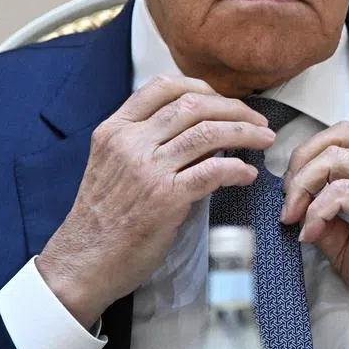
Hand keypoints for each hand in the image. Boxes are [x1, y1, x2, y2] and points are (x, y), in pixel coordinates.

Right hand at [36, 75, 273, 327]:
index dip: (200, 87)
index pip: (161, 87)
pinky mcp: (166, 198)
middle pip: (192, 105)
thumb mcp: (112, 165)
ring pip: (208, 133)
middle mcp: (131, 143)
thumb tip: (199, 131)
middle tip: (256, 119)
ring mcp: (148, 169)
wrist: (83, 262)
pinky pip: (213, 171)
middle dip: (233, 108)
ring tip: (265, 138)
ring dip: (245, 132)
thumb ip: (146, 143)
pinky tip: (247, 173)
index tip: (222, 98)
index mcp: (115, 130)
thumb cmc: (100, 220)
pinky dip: (237, 168)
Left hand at [281, 123, 348, 318]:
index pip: (343, 138)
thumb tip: (295, 208)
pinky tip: (311, 231)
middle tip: (288, 197)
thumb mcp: (346, 244)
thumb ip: (325, 221)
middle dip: (302, 162)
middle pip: (337, 138)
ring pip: (335, 159)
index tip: (291, 188)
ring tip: (294, 216)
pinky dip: (317, 210)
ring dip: (304, 186)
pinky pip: (342, 192)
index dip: (309, 154)